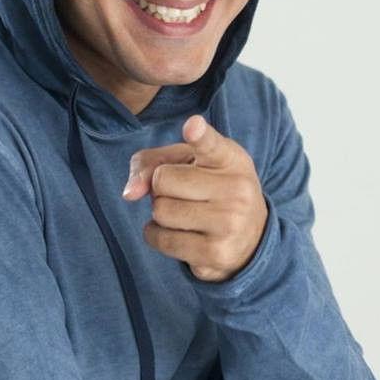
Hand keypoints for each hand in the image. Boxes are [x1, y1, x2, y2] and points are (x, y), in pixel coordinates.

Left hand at [122, 115, 268, 282]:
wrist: (250, 238)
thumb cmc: (209, 189)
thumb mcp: (187, 163)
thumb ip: (151, 163)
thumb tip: (130, 193)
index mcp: (230, 158)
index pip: (210, 144)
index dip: (199, 134)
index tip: (192, 126)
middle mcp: (236, 189)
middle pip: (162, 181)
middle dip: (160, 188)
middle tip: (182, 193)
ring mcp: (229, 223)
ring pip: (160, 212)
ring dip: (160, 214)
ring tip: (183, 213)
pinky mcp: (216, 253)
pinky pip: (161, 239)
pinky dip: (158, 235)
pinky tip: (180, 233)